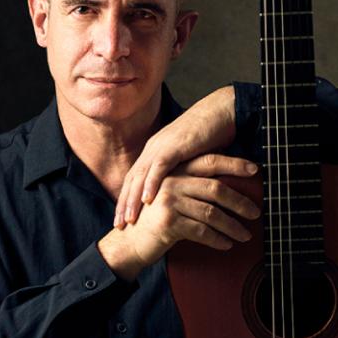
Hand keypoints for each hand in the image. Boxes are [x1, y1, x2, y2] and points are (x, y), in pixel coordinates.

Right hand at [99, 154, 259, 280]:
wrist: (128, 244)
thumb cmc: (154, 222)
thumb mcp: (170, 198)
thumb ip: (190, 188)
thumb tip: (225, 188)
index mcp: (173, 171)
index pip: (209, 162)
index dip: (233, 165)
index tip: (255, 171)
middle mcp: (170, 182)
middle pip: (215, 188)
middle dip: (239, 201)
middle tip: (255, 212)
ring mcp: (168, 201)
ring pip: (211, 212)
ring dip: (232, 225)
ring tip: (244, 234)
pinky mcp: (168, 222)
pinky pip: (202, 231)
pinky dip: (218, 239)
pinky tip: (227, 245)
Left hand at [114, 86, 236, 226]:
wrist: (220, 112)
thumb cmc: (208, 136)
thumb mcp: (189, 159)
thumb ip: (180, 174)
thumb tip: (180, 195)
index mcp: (154, 152)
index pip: (134, 180)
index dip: (126, 200)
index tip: (122, 221)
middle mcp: (153, 150)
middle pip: (132, 180)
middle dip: (123, 204)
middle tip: (118, 225)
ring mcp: (161, 147)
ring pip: (141, 176)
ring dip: (133, 199)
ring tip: (128, 219)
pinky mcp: (175, 145)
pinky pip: (159, 167)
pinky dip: (152, 183)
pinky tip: (148, 200)